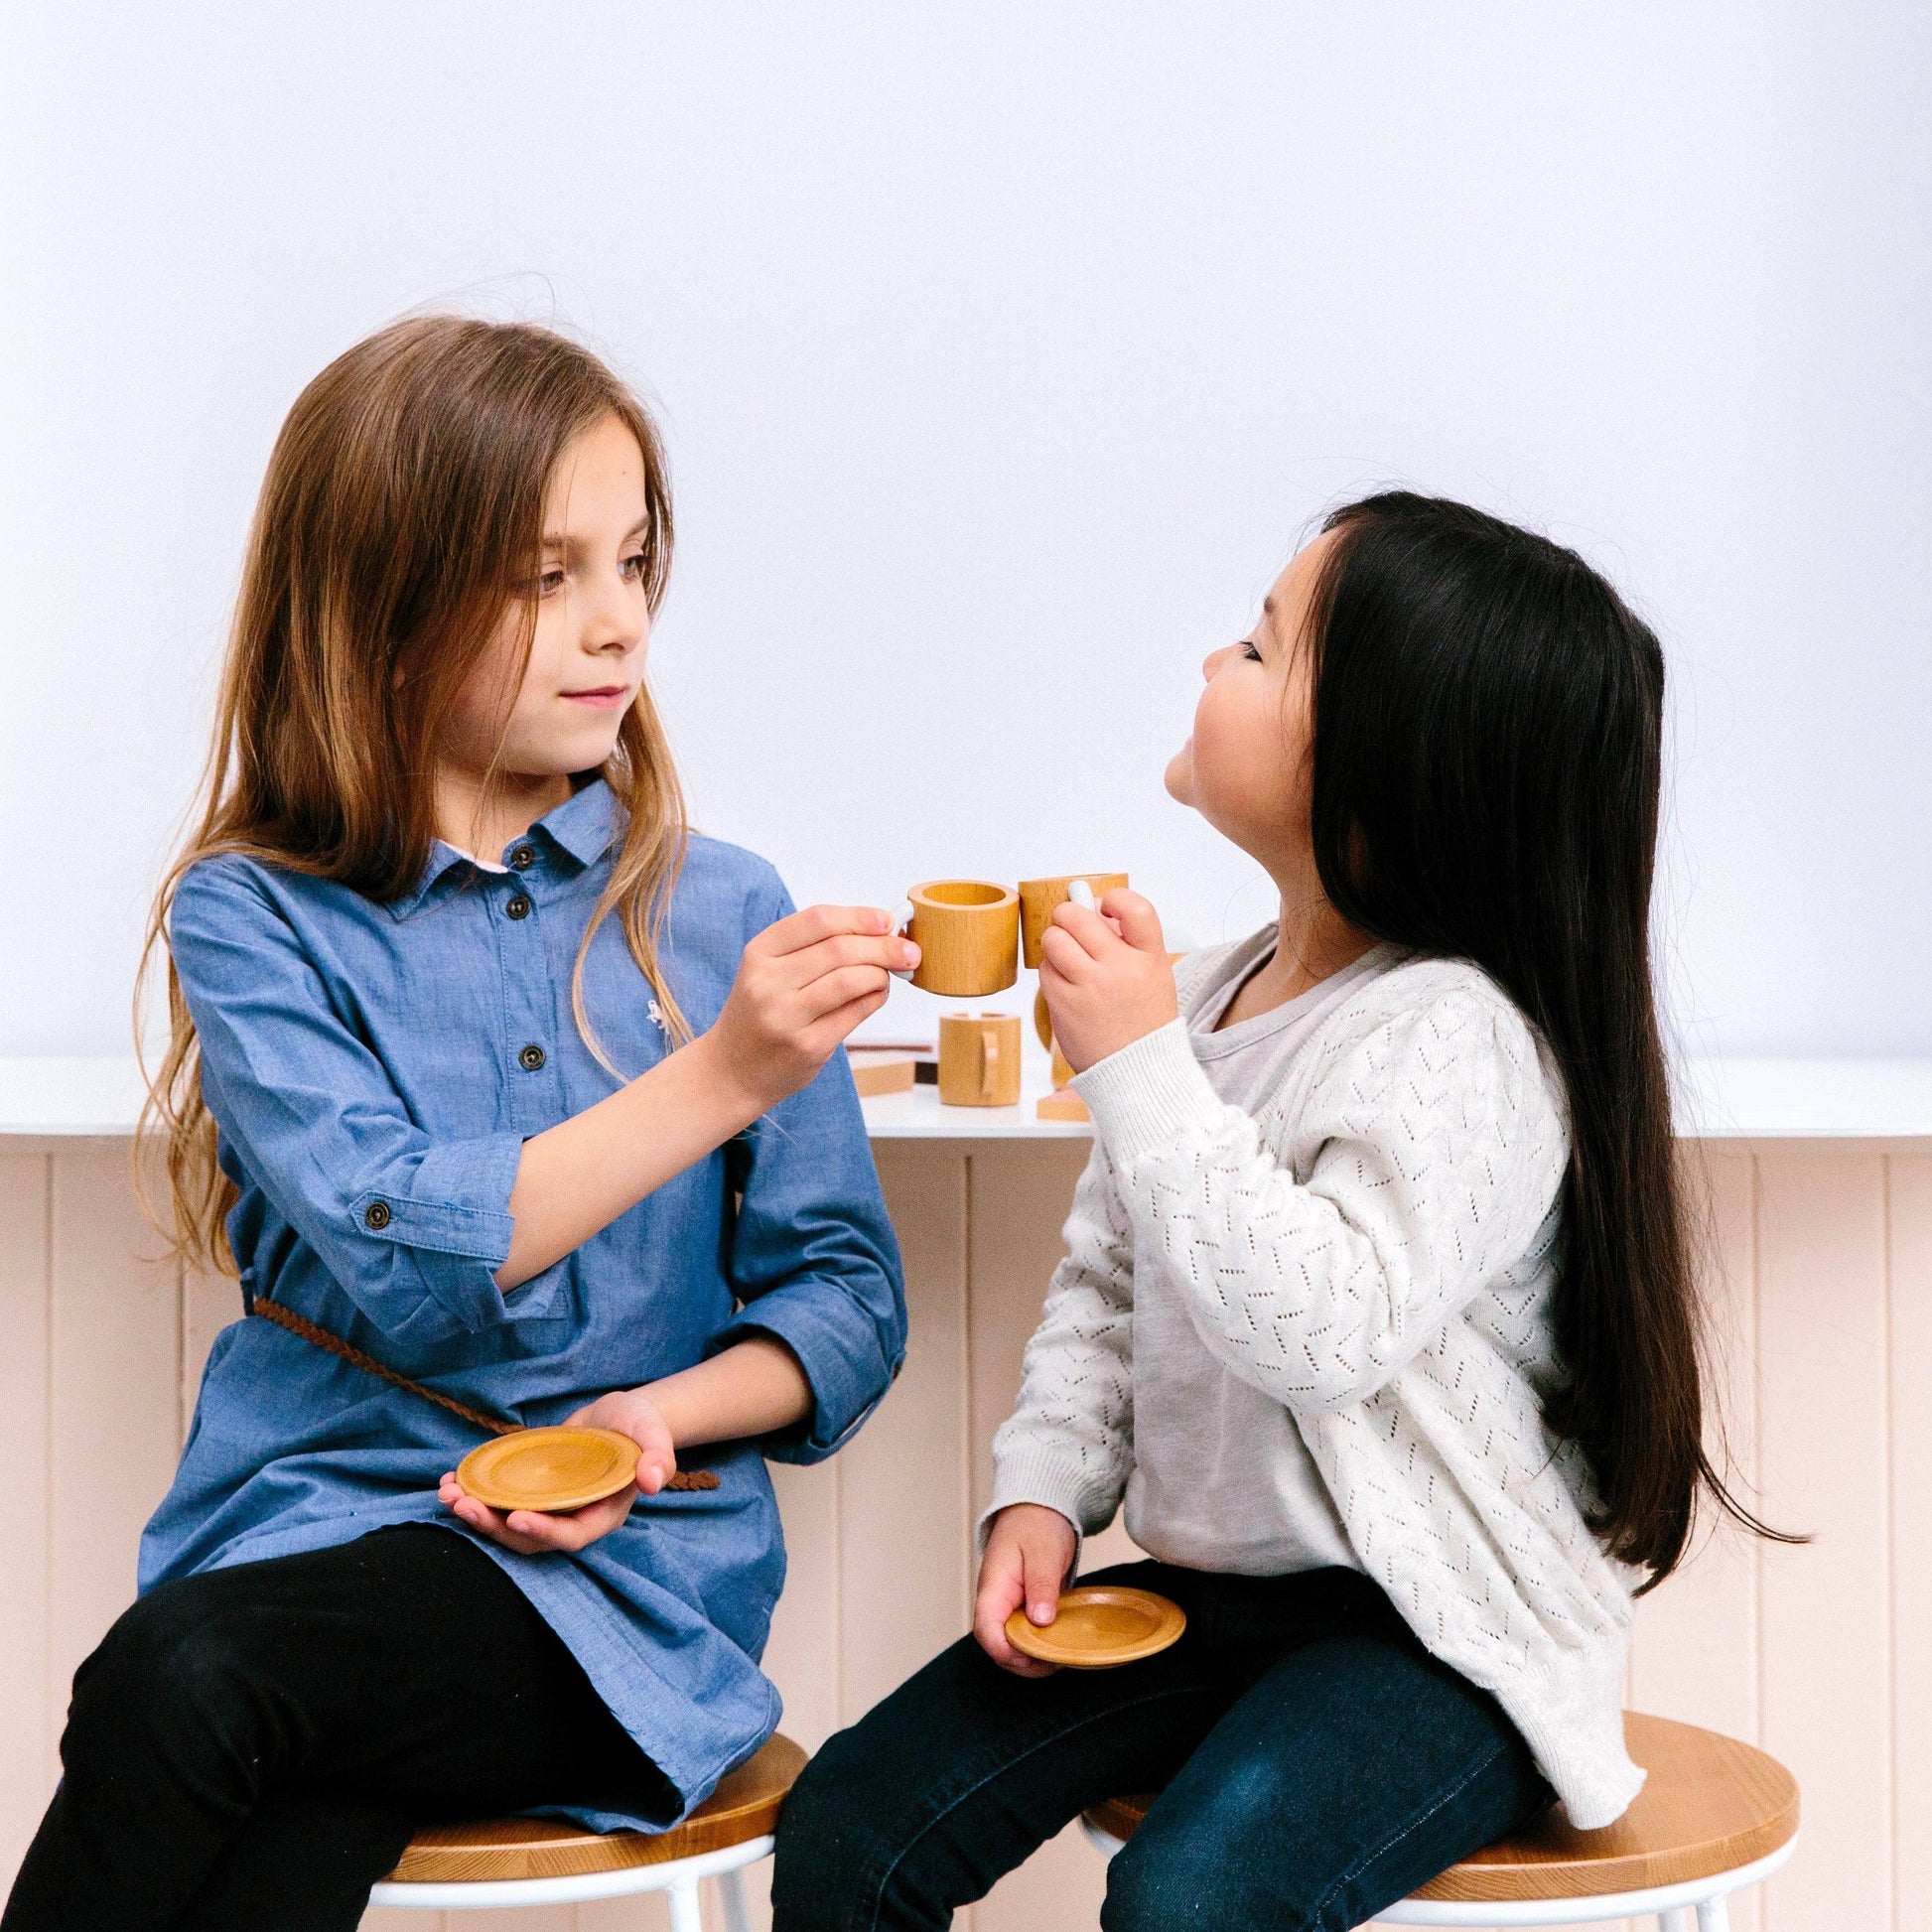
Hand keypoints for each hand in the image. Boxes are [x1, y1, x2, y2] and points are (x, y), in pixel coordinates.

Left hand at [438, 1386, 677, 1557]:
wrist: (619, 1417)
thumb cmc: (639, 1426)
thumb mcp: (653, 1434)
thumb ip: (659, 1456)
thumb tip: (653, 1482)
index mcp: (602, 1515)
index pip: (571, 1536)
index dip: (544, 1532)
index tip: (515, 1517)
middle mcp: (572, 1519)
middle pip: (530, 1538)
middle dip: (494, 1527)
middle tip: (463, 1506)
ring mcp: (549, 1510)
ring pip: (508, 1525)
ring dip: (476, 1515)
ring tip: (448, 1494)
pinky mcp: (531, 1494)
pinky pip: (500, 1503)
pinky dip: (474, 1495)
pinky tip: (451, 1481)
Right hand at [701, 905, 920, 1114]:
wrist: (731, 1071)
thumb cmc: (760, 1013)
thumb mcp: (769, 971)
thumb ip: (813, 948)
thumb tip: (879, 930)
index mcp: (759, 953)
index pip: (817, 920)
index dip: (860, 917)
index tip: (887, 921)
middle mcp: (767, 982)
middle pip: (839, 949)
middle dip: (883, 946)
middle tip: (908, 951)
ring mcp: (785, 1016)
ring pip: (851, 980)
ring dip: (881, 974)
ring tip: (889, 975)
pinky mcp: (806, 1046)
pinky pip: (854, 1013)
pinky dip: (875, 999)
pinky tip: (877, 995)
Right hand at [974, 1503, 1077, 1676]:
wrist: (1040, 1507)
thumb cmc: (1038, 1524)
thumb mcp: (1044, 1552)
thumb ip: (1041, 1585)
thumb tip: (1040, 1620)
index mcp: (993, 1587)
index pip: (987, 1631)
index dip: (1008, 1651)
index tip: (1037, 1657)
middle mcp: (996, 1601)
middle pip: (997, 1646)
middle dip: (1024, 1661)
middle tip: (1056, 1660)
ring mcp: (1007, 1605)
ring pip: (1010, 1644)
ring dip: (1032, 1657)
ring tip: (1061, 1655)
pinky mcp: (1021, 1607)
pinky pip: (1024, 1634)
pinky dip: (1039, 1645)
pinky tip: (1059, 1643)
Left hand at [1038, 890, 1178, 1073]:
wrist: (1138, 1073)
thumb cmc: (1143, 1022)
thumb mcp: (1153, 976)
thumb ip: (1127, 942)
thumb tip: (1088, 907)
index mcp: (1151, 959)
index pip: (1136, 908)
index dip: (1114, 898)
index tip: (1104, 906)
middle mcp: (1122, 969)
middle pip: (1079, 916)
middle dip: (1068, 915)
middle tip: (1071, 925)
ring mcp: (1091, 986)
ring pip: (1054, 939)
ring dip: (1056, 941)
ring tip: (1067, 955)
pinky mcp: (1065, 1004)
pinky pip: (1045, 970)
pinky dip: (1051, 971)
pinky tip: (1066, 982)